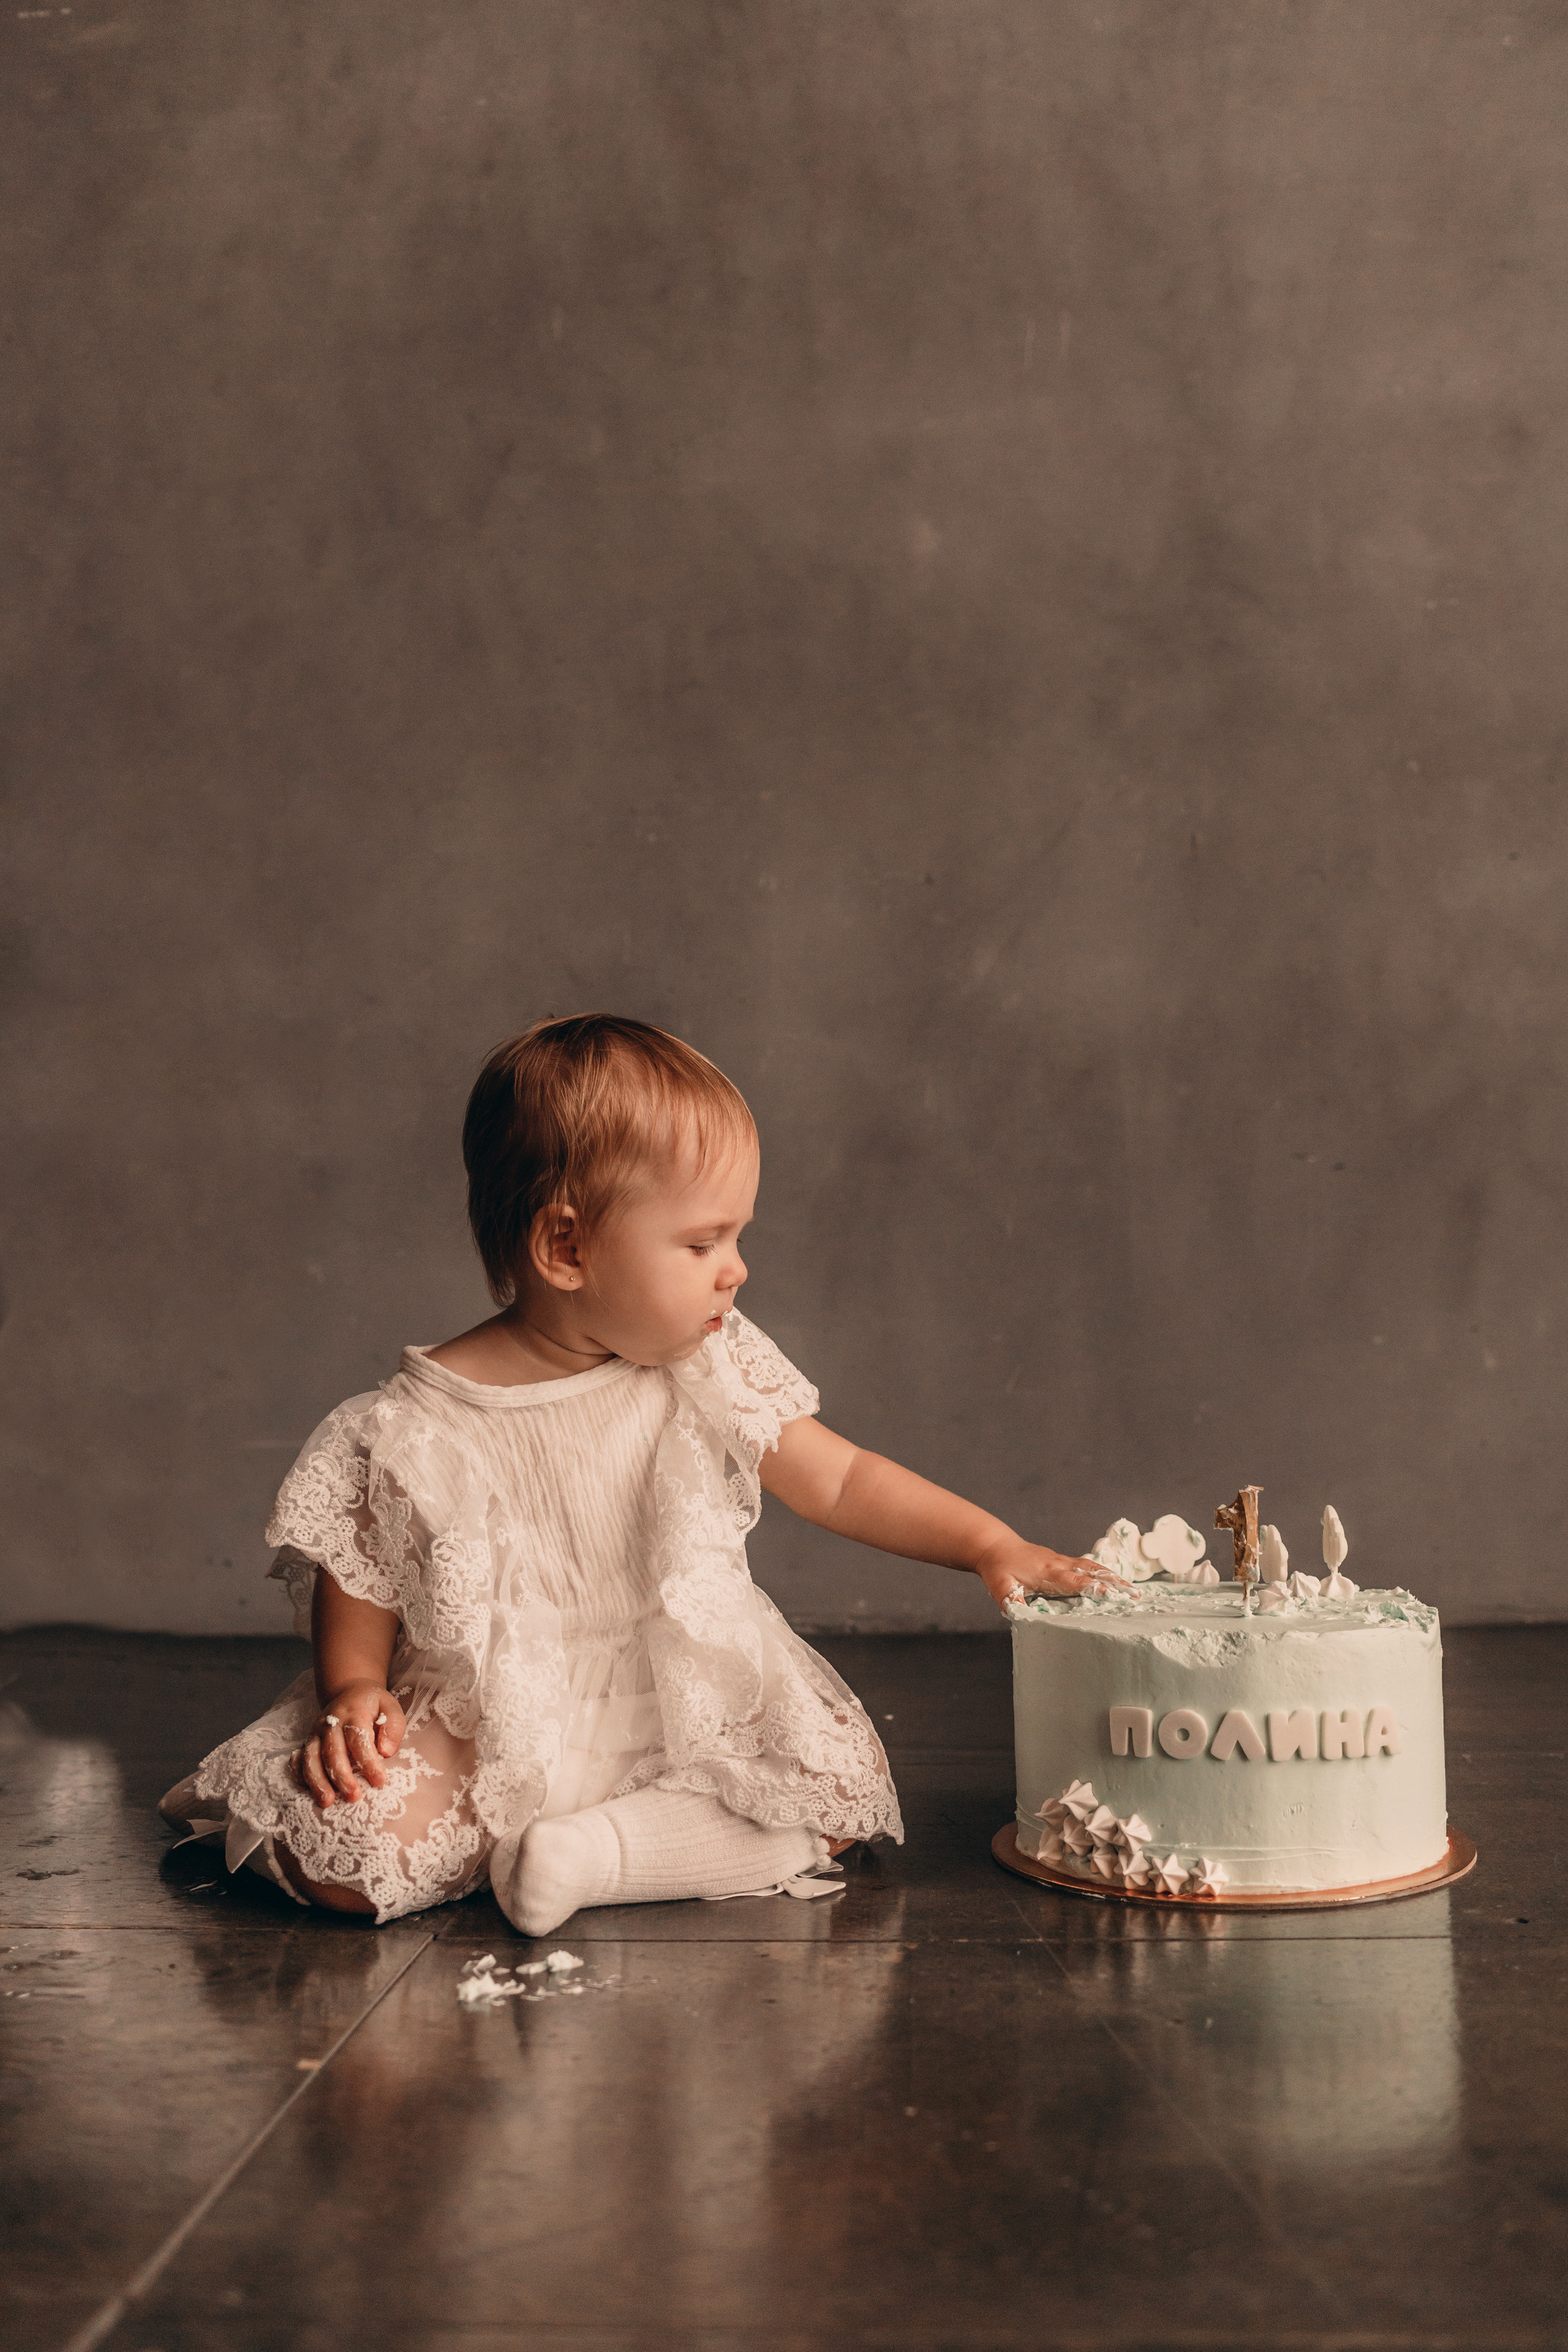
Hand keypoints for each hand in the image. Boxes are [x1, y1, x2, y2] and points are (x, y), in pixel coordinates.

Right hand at [294, 1682, 405, 1809]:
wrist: (349, 1691)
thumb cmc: (373, 1705)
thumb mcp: (390, 1707)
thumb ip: (393, 1727)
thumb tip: (386, 1752)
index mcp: (353, 1713)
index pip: (358, 1739)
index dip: (368, 1762)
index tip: (379, 1782)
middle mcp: (331, 1723)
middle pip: (332, 1751)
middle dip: (342, 1776)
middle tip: (354, 1797)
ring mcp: (316, 1732)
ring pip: (311, 1758)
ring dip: (318, 1781)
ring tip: (327, 1801)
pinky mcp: (308, 1741)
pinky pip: (299, 1759)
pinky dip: (300, 1774)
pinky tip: (306, 1789)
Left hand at [973, 1537, 1131, 1613]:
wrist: (996, 1546)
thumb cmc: (998, 1568)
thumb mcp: (1000, 1587)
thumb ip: (1011, 1601)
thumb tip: (1020, 1614)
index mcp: (1047, 1572)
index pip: (1075, 1581)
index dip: (1094, 1588)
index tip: (1113, 1594)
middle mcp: (1059, 1564)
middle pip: (1092, 1572)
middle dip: (1115, 1583)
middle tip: (1136, 1594)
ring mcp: (1062, 1560)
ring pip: (1093, 1567)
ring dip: (1114, 1577)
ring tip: (1133, 1590)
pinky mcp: (1062, 1560)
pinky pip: (1087, 1565)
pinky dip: (1104, 1572)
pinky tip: (1115, 1581)